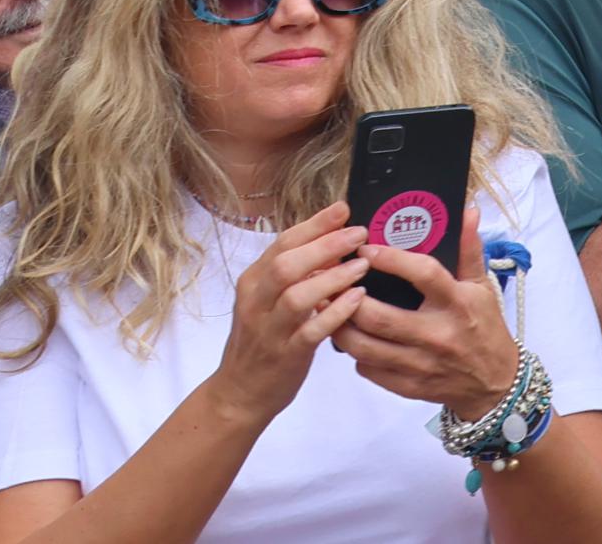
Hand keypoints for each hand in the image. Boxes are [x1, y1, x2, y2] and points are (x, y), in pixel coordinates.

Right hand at [205, 205, 367, 432]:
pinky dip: (335, 312)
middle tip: (359, 233)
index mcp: (253, 282)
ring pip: (297, 296)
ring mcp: (269, 330)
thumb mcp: (269, 300)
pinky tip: (357, 298)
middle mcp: (256, 302)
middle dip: (325, 244)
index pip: (282, 243)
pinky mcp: (285, 355)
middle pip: (286, 264)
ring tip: (362, 265)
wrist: (239, 393)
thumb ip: (295, 273)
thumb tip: (335, 243)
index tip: (343, 209)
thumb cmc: (261, 339)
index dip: (314, 225)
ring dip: (333, 277)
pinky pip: (311, 331)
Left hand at [336, 190, 518, 417]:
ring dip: (342, 326)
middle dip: (350, 298)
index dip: (391, 259)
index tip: (366, 248)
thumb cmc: (485, 327)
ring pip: (365, 347)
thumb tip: (468, 212)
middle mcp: (437, 334)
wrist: (494, 382)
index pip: (423, 274)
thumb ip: (469, 250)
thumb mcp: (482, 286)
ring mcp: (421, 364)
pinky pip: (369, 370)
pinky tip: (352, 337)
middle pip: (380, 316)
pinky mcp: (409, 387)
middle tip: (334, 281)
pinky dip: (355, 353)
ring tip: (330, 308)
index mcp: (458, 303)